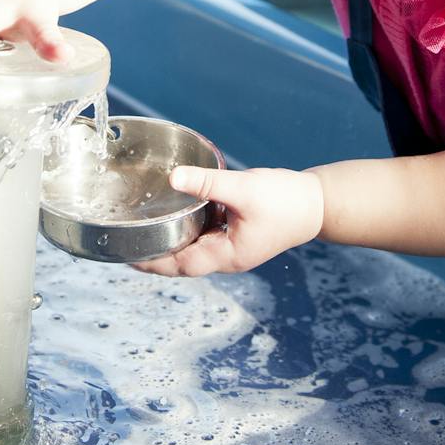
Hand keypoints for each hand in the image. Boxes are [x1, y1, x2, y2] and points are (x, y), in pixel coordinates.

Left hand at [132, 166, 323, 276]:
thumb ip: (207, 183)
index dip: (152, 262)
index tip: (127, 255)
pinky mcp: (238, 234)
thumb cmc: (286, 200)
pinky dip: (189, 228)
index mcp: (227, 255)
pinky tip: (177, 212)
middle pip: (183, 262)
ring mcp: (233, 246)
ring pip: (194, 249)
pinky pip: (206, 235)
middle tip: (127, 241)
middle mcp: (227, 256)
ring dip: (171, 241)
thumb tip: (173, 178)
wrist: (317, 203)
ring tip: (144, 228)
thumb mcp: (243, 189)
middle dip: (156, 254)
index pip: (180, 266)